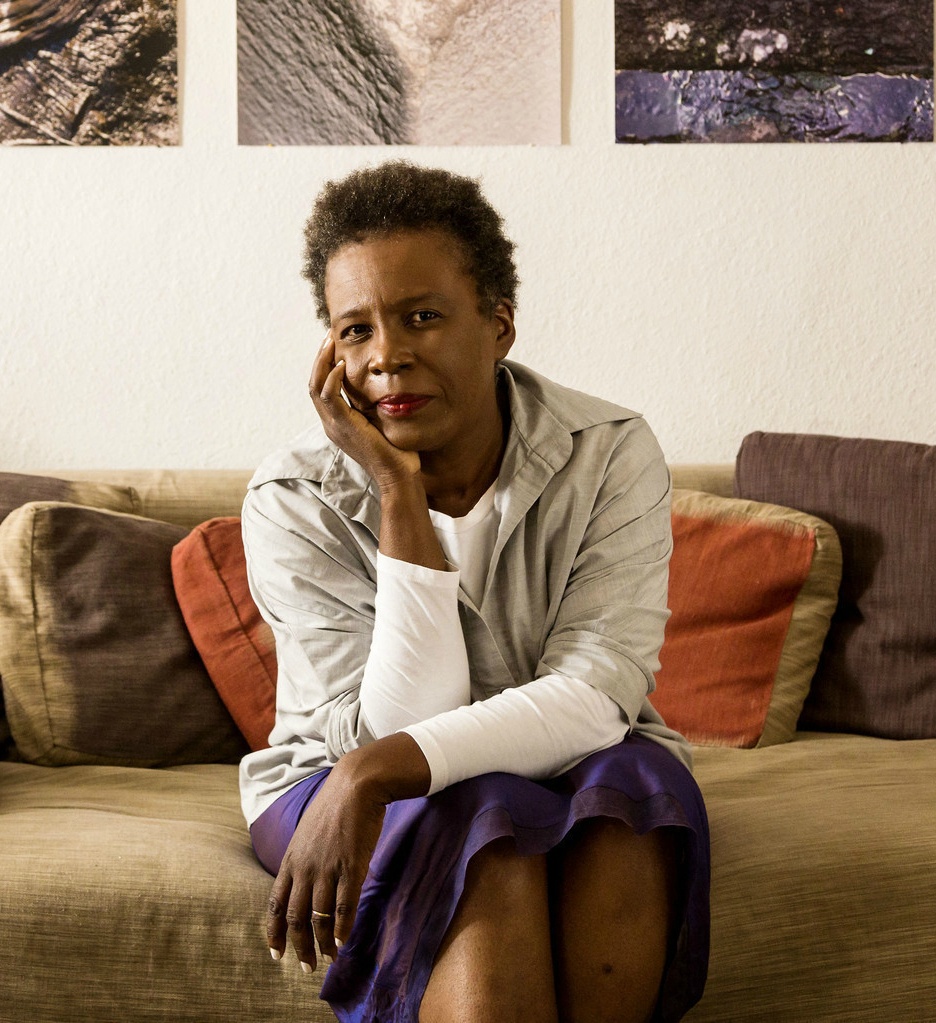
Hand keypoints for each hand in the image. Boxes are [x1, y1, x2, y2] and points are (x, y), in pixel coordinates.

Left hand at [266, 759, 385, 973]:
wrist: (356, 784)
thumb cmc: (334, 805)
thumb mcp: (307, 831)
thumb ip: (303, 857)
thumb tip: (304, 880)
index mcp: (290, 859)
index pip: (275, 904)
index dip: (274, 932)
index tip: (277, 953)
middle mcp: (304, 868)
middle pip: (295, 918)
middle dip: (299, 947)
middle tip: (306, 967)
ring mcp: (327, 869)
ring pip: (319, 918)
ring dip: (322, 943)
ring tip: (328, 958)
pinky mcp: (351, 867)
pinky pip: (344, 906)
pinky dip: (342, 928)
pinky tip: (344, 942)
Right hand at [309, 335, 420, 489]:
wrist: (398, 475)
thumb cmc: (397, 451)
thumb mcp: (382, 421)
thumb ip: (376, 404)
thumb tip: (384, 384)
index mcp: (338, 423)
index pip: (323, 388)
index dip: (326, 366)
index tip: (335, 345)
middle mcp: (331, 424)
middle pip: (314, 384)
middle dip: (320, 358)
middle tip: (329, 336)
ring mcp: (334, 426)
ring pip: (316, 387)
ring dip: (322, 362)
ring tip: (331, 342)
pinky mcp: (342, 427)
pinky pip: (329, 397)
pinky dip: (332, 379)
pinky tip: (341, 364)